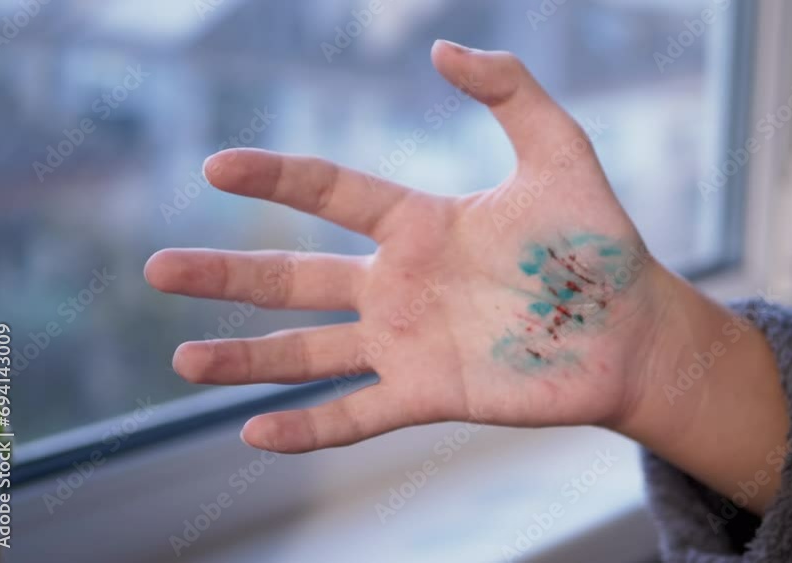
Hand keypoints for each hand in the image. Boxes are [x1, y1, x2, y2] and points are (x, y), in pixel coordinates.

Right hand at [145, 41, 699, 453]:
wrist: (632, 330)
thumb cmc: (599, 243)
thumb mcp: (558, 151)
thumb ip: (508, 90)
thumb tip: (441, 49)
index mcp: (420, 224)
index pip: (330, 193)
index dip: (275, 176)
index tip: (216, 165)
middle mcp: (400, 285)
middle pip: (294, 278)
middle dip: (226, 276)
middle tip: (158, 269)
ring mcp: (410, 343)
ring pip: (310, 352)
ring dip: (246, 358)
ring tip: (185, 359)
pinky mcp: (430, 395)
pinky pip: (356, 413)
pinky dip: (308, 427)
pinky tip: (254, 432)